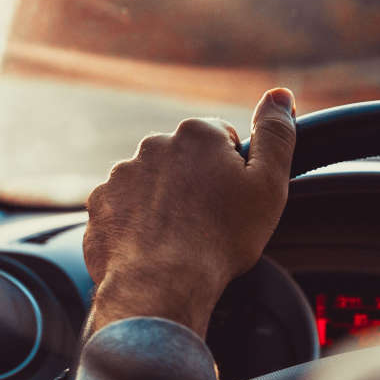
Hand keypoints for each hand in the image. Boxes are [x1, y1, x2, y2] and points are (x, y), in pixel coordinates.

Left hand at [82, 88, 296, 336]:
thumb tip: (279, 95)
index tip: (233, 202)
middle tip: (208, 224)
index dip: (233, 173)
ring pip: (152, 185)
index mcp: (197, 134)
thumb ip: (276, 134)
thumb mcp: (268, 185)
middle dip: (195, 186)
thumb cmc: (220, 239)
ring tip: (178, 240)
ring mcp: (121, 176)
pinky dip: (136, 226)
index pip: (221, 141)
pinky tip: (152, 248)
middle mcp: (154, 145)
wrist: (160, 284)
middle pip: (184, 161)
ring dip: (164, 205)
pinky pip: (124, 211)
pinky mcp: (99, 206)